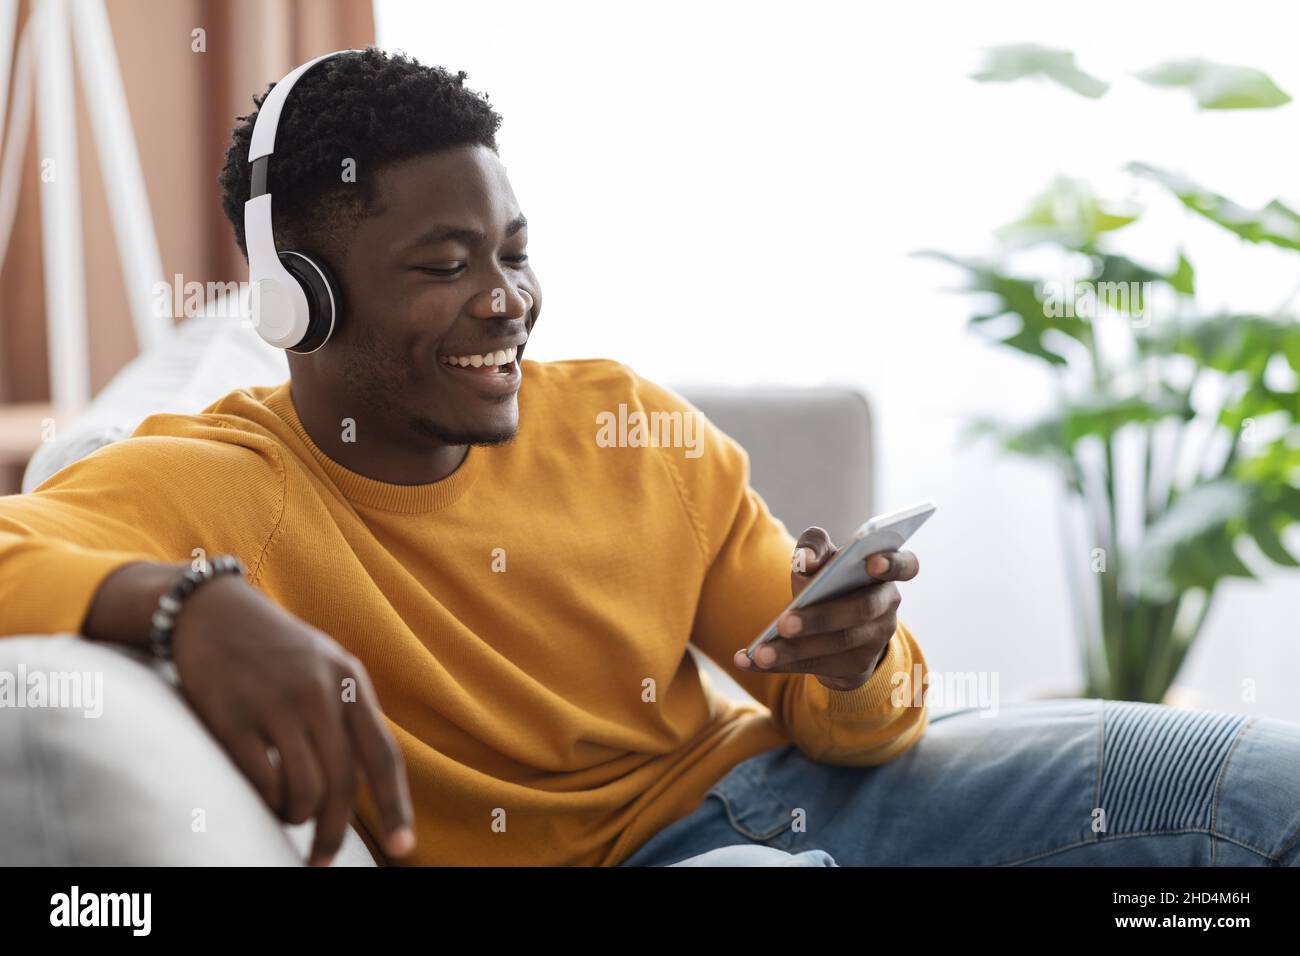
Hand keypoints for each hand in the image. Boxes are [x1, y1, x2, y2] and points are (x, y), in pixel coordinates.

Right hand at [170, 574, 415, 866]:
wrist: (212, 610)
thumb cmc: (275, 647)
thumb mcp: (326, 665)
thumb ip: (349, 712)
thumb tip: (367, 778)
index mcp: (349, 681)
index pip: (382, 755)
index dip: (397, 806)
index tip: (404, 848)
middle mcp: (319, 692)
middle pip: (343, 784)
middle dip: (333, 833)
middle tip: (321, 861)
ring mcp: (275, 703)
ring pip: (303, 789)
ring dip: (296, 816)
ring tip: (288, 814)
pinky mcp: (231, 716)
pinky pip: (261, 780)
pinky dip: (266, 800)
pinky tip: (263, 797)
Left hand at [733, 526, 918, 691]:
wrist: (834, 625)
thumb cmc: (829, 579)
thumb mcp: (822, 558)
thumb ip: (813, 546)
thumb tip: (806, 560)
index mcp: (884, 573)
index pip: (905, 565)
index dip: (892, 564)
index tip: (871, 563)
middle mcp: (886, 607)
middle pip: (860, 611)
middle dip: (821, 618)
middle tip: (783, 623)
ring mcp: (874, 640)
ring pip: (837, 645)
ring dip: (795, 650)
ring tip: (760, 653)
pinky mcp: (854, 666)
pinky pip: (817, 666)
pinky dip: (780, 664)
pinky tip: (748, 661)